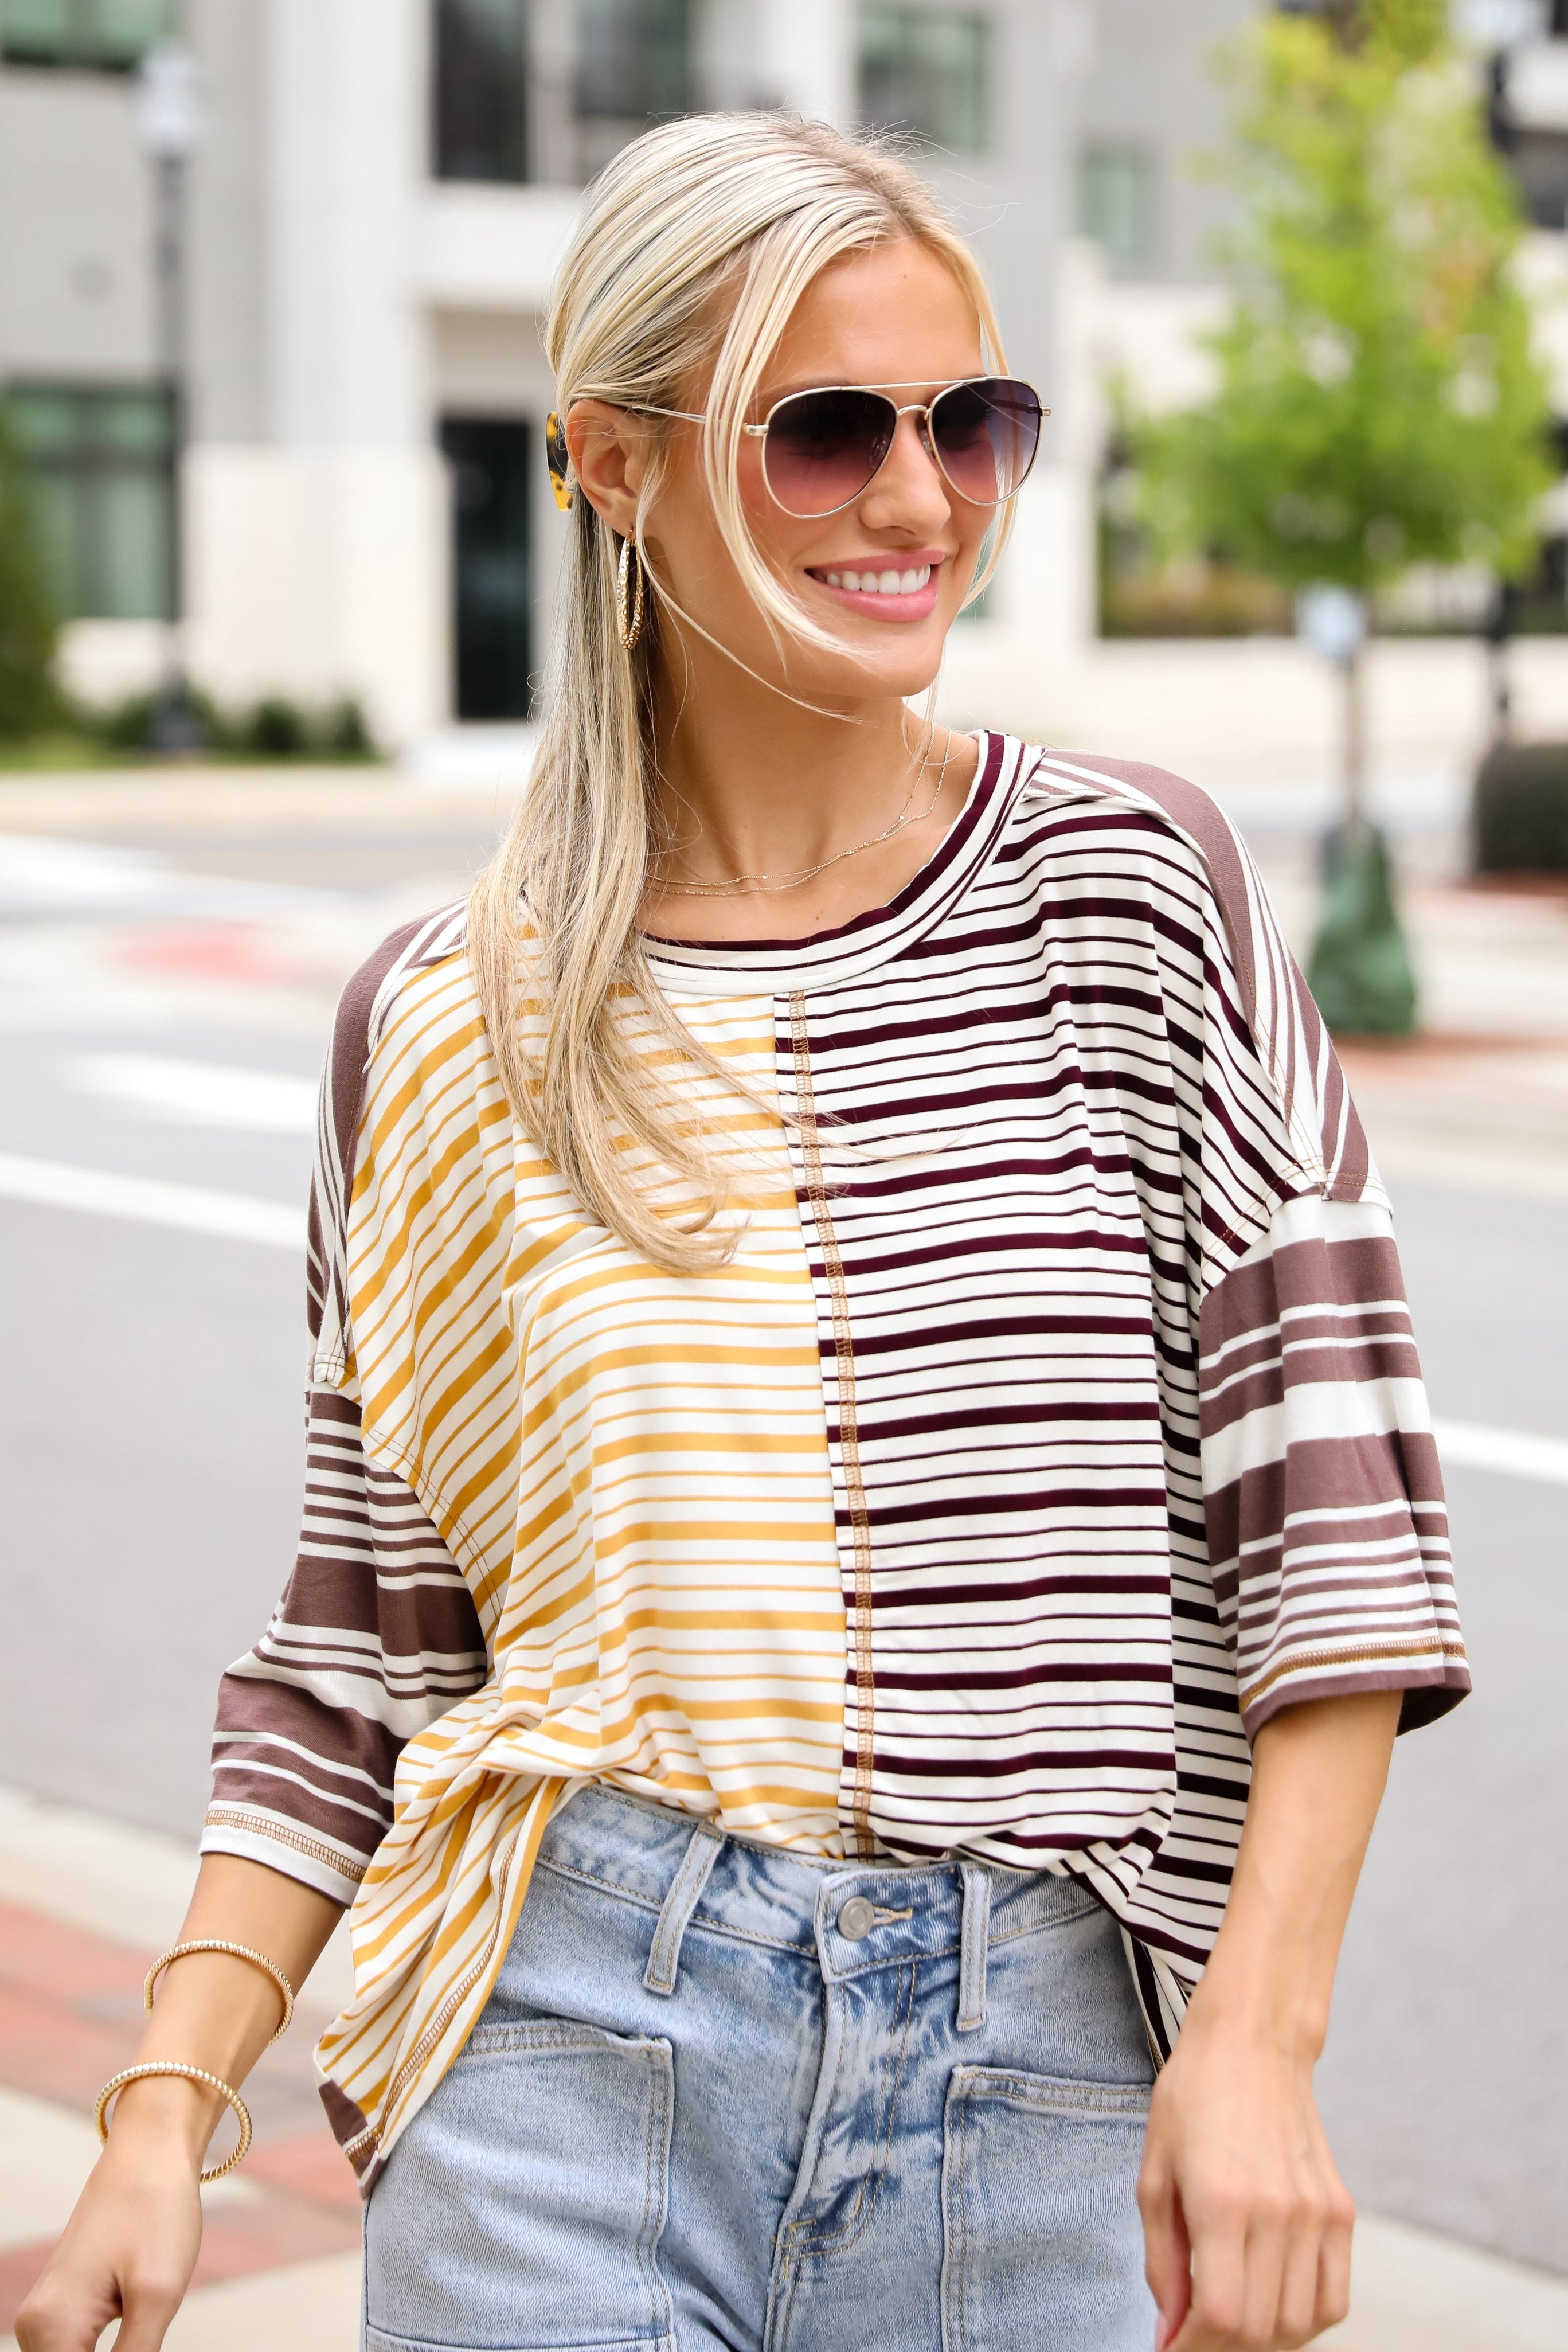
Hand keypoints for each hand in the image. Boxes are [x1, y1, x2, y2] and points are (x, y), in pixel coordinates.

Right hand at [15, 2100, 203, 2351]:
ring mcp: (46, 2319)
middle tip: (147, 2344)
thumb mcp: (158, 2296)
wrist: (151, 2152)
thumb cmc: (156, 2212)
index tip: (143, 2350)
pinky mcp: (66, 2310)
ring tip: (144, 2336)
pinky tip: (138, 2344)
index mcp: (51, 2331)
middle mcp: (34, 2329)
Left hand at [1137, 2015, 1354, 2350]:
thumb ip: (1161, 2261)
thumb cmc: (1192, 2102)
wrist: (1252, 2044)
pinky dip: (1305, 2321)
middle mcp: (1276, 2212)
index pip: (1221, 2316)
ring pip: (1301, 2324)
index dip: (1194, 2349)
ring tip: (1229, 2326)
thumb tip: (1169, 2332)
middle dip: (1221, 2350)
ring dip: (1263, 2342)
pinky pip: (1333, 2297)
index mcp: (1222, 2202)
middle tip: (1195, 2338)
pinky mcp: (1340, 2211)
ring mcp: (1316, 2214)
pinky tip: (1273, 2309)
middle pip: (1261, 2330)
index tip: (1172, 2349)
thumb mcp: (1154, 2175)